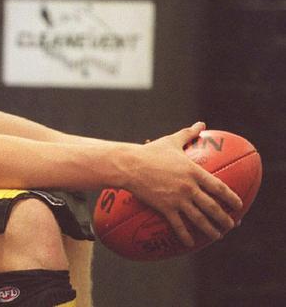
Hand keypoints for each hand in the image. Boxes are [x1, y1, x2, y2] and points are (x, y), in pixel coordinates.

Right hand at [126, 122, 242, 247]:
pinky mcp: (165, 208)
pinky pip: (178, 225)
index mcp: (194, 171)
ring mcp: (177, 199)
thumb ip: (188, 133)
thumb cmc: (150, 151)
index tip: (238, 205)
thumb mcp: (171, 141)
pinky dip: (186, 236)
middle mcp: (189, 187)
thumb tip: (201, 124)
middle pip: (213, 207)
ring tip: (218, 235)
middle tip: (231, 225)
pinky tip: (191, 243)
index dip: (231, 198)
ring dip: (211, 230)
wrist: (129, 165)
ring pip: (199, 219)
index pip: (219, 187)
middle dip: (225, 218)